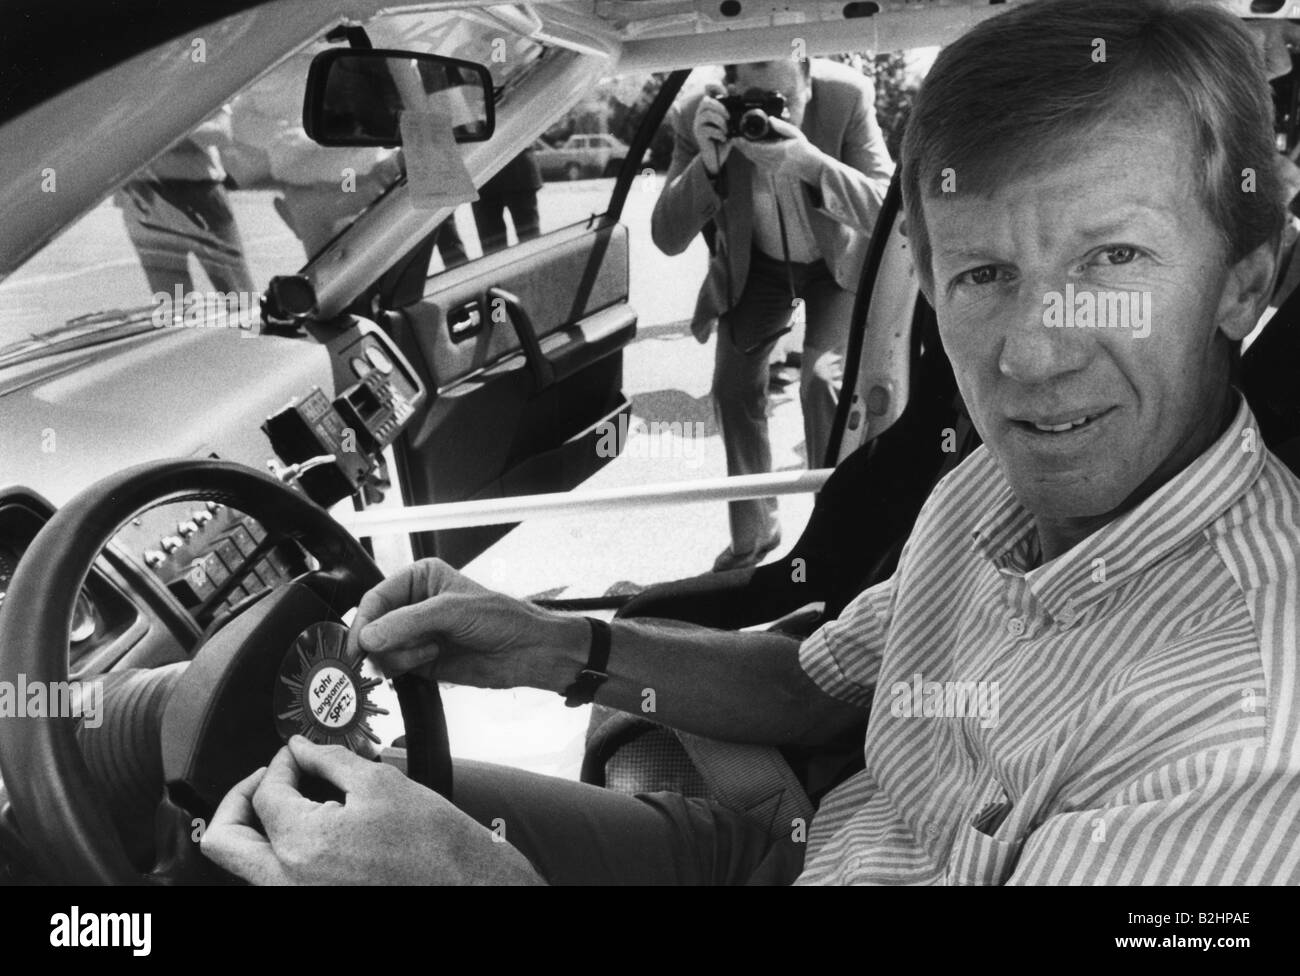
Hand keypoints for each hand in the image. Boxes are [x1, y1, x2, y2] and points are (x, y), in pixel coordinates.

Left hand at [200, 736, 542, 884]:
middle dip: (240, 800)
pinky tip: (316, 827)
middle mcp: (287, 884)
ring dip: (260, 826)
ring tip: (293, 800)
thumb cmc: (436, 844)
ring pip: (246, 864)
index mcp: (302, 846)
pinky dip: (284, 849)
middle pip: (224, 841)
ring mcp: (298, 900)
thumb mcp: (381, 783)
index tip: (298, 753)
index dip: (281, 762)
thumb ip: (328, 760)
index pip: (266, 793)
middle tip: (268, 779)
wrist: (469, 889)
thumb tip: (299, 748)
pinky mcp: (314, 904)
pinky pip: (276, 879)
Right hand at [346, 557, 586, 690]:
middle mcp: (413, 605)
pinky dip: (405, 667)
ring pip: (379, 649)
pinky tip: (431, 658)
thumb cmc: (500, 618)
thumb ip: (408, 622)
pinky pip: (393, 666)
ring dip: (398, 654)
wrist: (526, 651)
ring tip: (430, 649)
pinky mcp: (420, 660)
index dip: (364, 620)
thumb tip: (369, 636)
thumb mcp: (452, 611)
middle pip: (372, 625)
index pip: (376, 597)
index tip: (358, 643)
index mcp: (419, 578)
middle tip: (385, 653)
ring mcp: (415, 634)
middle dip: (379, 641)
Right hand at [692, 94, 732, 176]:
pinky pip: (707, 129)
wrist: (717, 157)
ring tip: (727, 130)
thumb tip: (734, 88)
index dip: (715, 86)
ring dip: (720, 121)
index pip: (708, 88)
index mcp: (710, 107)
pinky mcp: (699, 134)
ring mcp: (698, 124)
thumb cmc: (724, 138)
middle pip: (706, 101)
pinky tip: (724, 138)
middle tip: (729, 117)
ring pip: (706, 114)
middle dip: (720, 107)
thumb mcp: (731, 122)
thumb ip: (732, 107)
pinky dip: (718, 133)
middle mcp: (702, 113)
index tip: (726, 93)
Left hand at [730, 117, 819, 180]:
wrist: (809, 165)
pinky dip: (750, 155)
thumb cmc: (803, 148)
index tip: (737, 136)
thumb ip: (782, 127)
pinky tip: (747, 148)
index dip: (744, 143)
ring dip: (744, 151)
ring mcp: (772, 167)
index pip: (756, 148)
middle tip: (733, 137)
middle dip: (741, 146)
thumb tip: (770, 119)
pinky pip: (757, 162)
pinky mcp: (771, 170)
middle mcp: (774, 161)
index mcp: (779, 151)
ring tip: (738, 142)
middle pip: (751, 154)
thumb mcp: (795, 134)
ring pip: (753, 159)